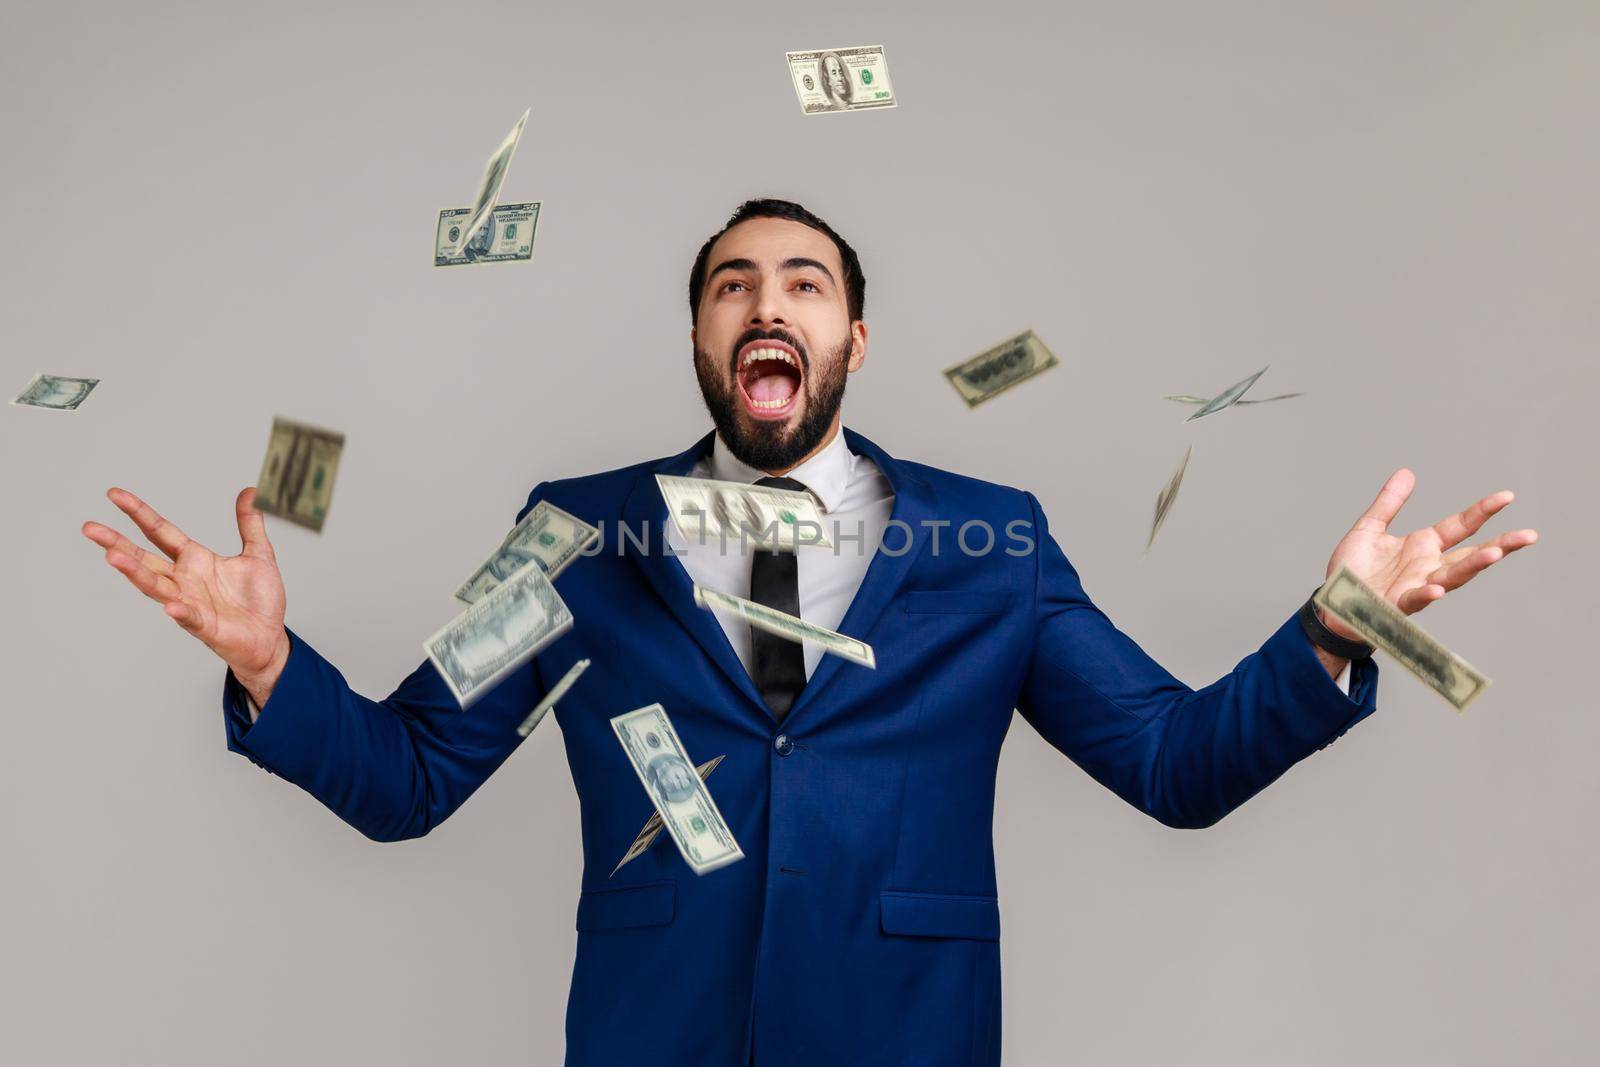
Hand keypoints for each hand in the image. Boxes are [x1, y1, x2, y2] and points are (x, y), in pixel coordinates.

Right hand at [83, 487, 289, 697]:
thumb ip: (250, 524)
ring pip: (155, 586)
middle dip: (117, 543)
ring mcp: (190, 602)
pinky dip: (179, 610)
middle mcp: (184, 579)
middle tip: (90, 528)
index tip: (114, 494)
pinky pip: (188, 617)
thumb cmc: (258, 600)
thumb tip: (251, 491)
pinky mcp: (204, 625)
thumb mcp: (258, 554)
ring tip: (112, 557)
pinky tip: (169, 605)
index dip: (138, 513)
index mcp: (194, 559)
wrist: (269, 637)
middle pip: (144, 558)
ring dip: (134, 572)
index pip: (160, 531)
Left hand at [1320, 469, 1538, 641]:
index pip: (1460, 526)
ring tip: (1495, 553)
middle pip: (1470, 555)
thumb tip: (1407, 473)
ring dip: (1473, 566)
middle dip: (1500, 545)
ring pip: (1452, 576)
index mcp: (1423, 546)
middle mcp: (1427, 567)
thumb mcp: (1370, 528)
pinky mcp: (1397, 604)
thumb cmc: (1352, 569)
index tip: (1507, 496)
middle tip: (1528, 535)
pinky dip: (1427, 594)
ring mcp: (1416, 586)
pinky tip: (1437, 588)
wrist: (1331, 600)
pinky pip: (1415, 599)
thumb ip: (1389, 503)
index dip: (1482, 511)